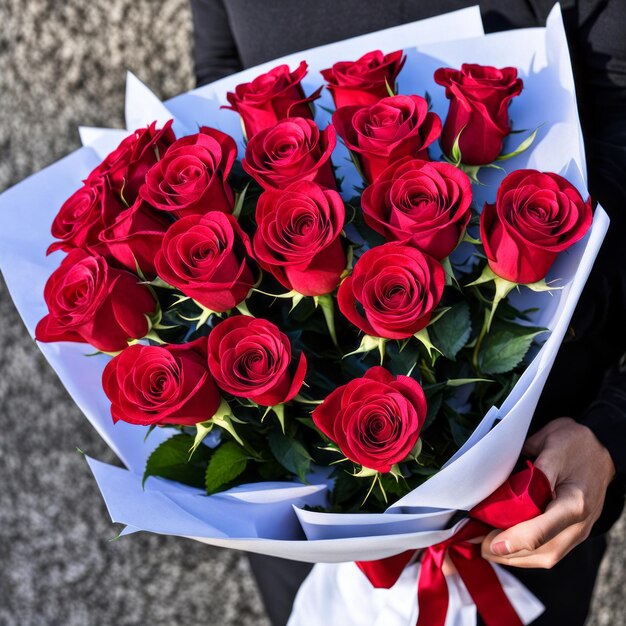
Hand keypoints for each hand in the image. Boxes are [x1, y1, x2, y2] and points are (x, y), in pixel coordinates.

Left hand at [481, 417, 614, 568]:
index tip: (490, 543)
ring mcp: (579, 531)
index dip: (513, 540)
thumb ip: (527, 466)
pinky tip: (506, 547)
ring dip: (515, 558)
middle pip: (543, 552)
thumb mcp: (549, 444)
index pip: (542, 530)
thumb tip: (498, 480)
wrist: (602, 449)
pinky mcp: (574, 532)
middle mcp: (579, 523)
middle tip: (478, 545)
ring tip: (486, 548)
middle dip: (508, 554)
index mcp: (574, 501)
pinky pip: (551, 552)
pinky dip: (526, 554)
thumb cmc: (575, 443)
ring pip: (547, 557)